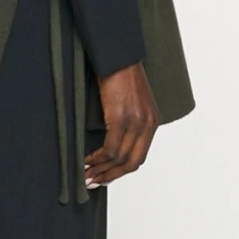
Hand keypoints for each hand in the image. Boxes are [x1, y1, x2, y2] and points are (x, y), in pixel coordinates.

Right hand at [83, 60, 158, 187]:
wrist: (117, 55)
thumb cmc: (119, 74)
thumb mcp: (130, 102)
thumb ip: (127, 121)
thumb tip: (112, 141)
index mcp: (152, 122)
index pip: (139, 156)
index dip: (121, 171)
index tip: (106, 176)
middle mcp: (147, 124)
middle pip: (132, 163)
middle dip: (111, 176)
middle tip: (93, 182)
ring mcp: (136, 122)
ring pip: (120, 158)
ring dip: (101, 170)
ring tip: (86, 175)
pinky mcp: (121, 117)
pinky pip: (111, 148)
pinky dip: (98, 158)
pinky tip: (87, 160)